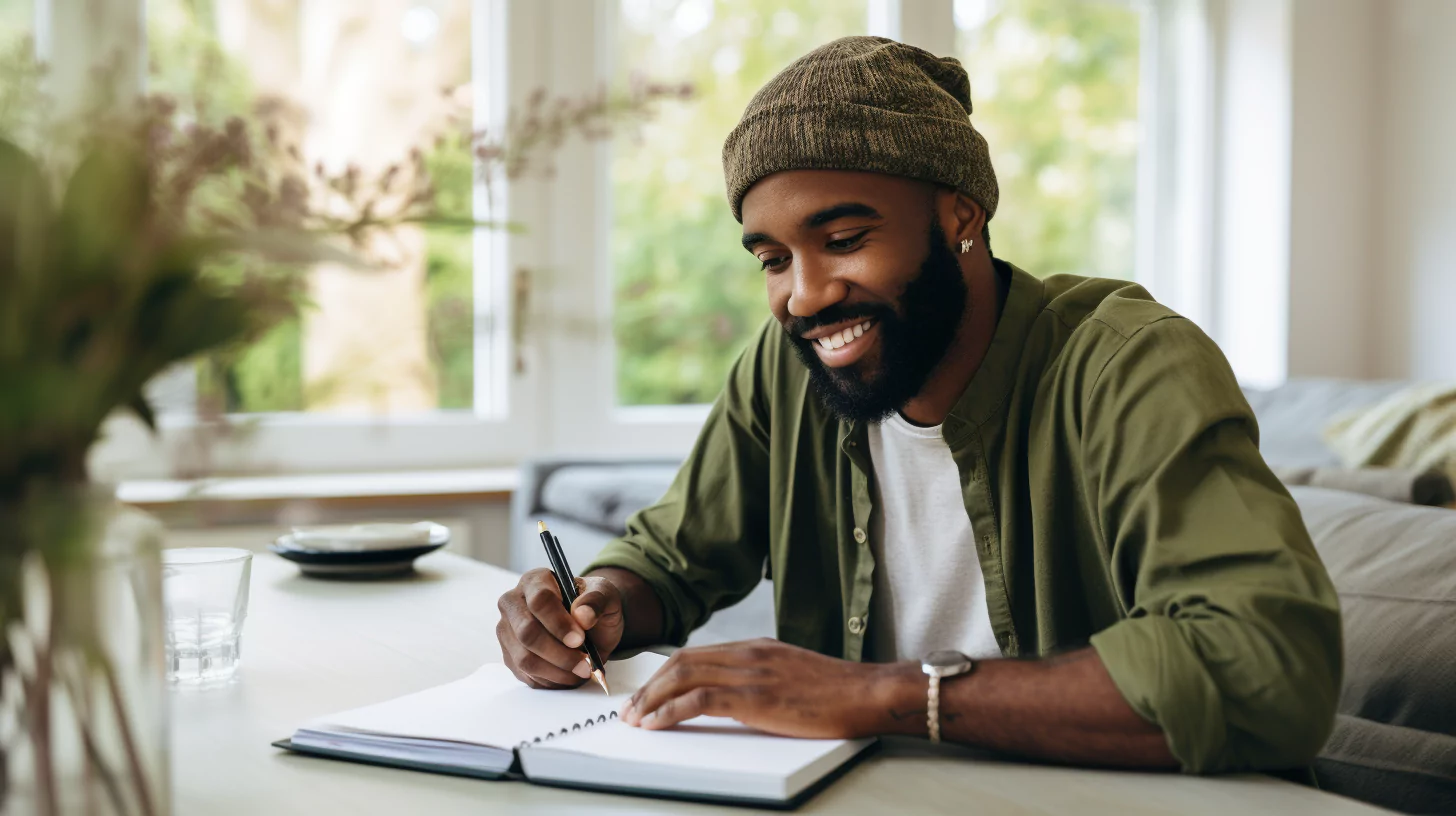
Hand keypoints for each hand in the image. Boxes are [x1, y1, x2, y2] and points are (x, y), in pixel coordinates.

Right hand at [496, 568, 624, 688]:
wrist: (590, 626)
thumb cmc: (593, 606)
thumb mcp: (606, 596)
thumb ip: (597, 601)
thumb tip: (582, 615)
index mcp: (535, 580)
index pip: (539, 601)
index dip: (558, 623)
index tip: (579, 639)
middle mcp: (514, 603)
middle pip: (527, 632)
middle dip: (559, 653)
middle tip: (585, 663)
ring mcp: (508, 631)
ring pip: (525, 658)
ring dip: (557, 670)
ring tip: (581, 670)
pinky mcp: (510, 656)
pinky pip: (526, 674)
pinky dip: (551, 680)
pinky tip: (569, 674)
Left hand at [619, 638, 895, 738]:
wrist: (868, 693)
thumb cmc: (839, 692)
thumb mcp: (793, 674)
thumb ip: (763, 677)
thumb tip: (737, 695)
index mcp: (756, 647)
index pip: (696, 654)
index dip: (665, 672)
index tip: (648, 692)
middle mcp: (748, 653)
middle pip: (682, 662)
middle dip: (650, 686)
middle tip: (631, 708)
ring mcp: (751, 673)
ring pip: (684, 677)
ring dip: (652, 699)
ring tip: (635, 719)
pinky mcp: (755, 697)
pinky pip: (699, 700)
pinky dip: (670, 711)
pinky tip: (656, 723)